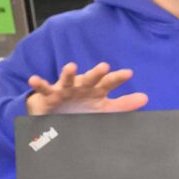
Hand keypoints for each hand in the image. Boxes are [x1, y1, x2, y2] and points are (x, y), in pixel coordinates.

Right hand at [24, 61, 147, 116]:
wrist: (58, 112)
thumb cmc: (83, 108)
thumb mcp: (104, 108)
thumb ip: (123, 104)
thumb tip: (145, 98)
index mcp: (96, 90)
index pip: (109, 83)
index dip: (117, 79)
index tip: (128, 73)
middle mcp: (82, 86)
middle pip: (91, 79)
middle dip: (96, 73)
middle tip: (104, 66)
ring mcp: (65, 89)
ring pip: (67, 80)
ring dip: (68, 73)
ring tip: (71, 66)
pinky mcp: (50, 94)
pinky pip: (44, 88)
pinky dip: (39, 84)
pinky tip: (34, 79)